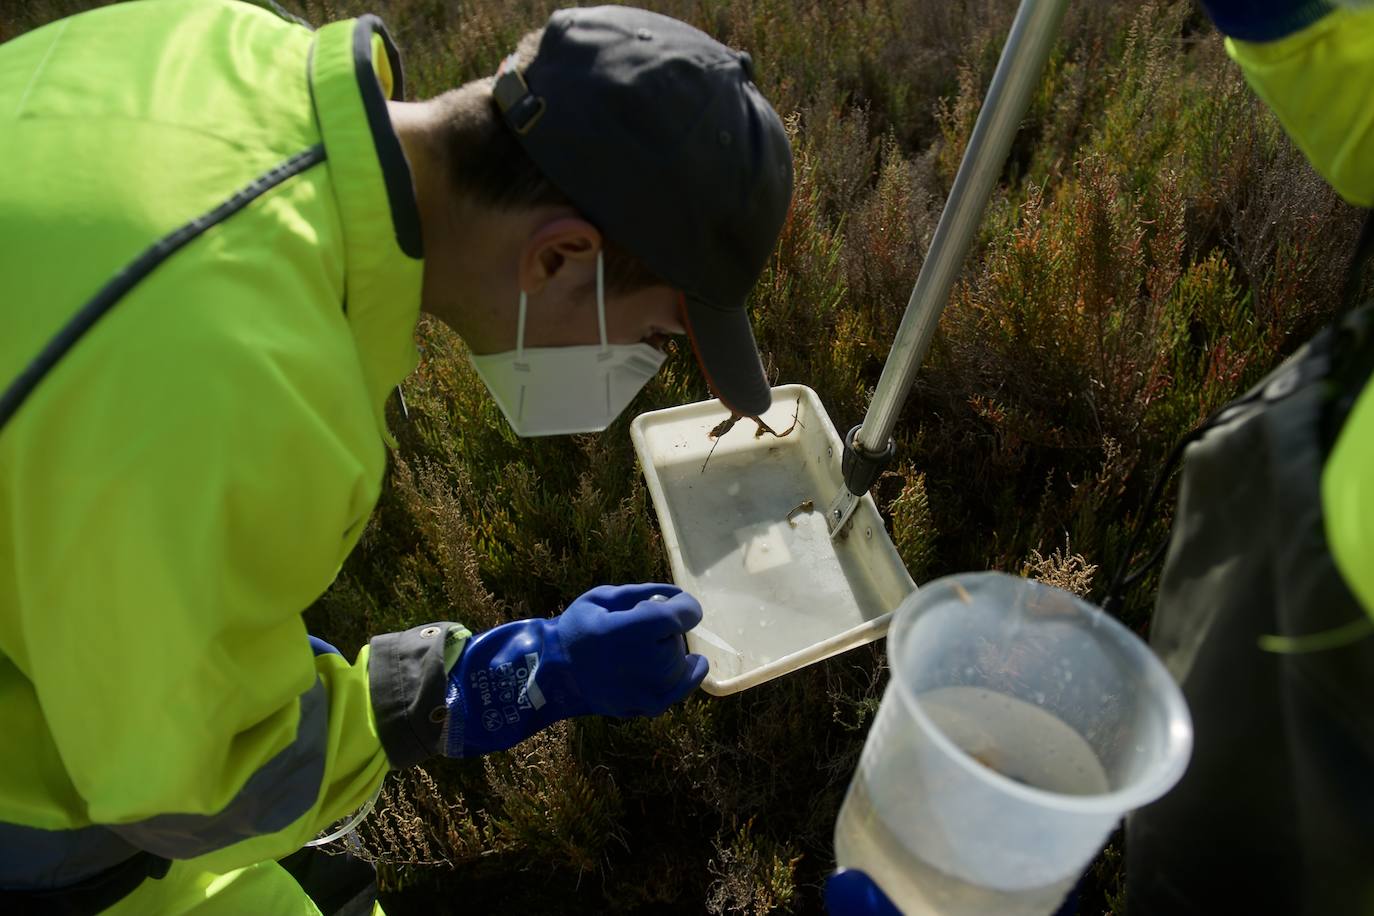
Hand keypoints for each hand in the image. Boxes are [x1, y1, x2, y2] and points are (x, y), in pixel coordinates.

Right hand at [441, 583, 707, 756]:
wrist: (554, 674)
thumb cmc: (576, 629)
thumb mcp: (603, 597)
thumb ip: (643, 593)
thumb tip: (676, 594)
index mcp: (638, 628)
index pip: (686, 613)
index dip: (683, 605)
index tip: (675, 603)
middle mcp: (651, 660)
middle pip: (678, 638)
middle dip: (667, 629)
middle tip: (640, 629)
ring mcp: (651, 687)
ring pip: (680, 663)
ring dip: (671, 651)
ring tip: (644, 648)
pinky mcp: (647, 705)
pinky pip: (678, 689)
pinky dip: (687, 677)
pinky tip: (695, 665)